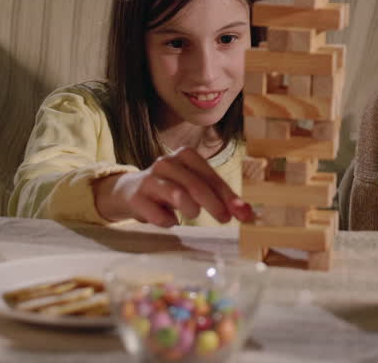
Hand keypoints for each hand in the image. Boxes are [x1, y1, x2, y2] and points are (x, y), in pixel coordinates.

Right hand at [94, 148, 254, 226]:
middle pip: (196, 184)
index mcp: (185, 156)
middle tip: (225, 219)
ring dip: (190, 209)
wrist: (129, 192)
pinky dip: (168, 221)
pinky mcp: (136, 197)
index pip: (211, 176)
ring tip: (192, 214)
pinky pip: (158, 214)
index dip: (228, 195)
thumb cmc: (170, 189)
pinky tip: (169, 220)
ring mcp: (149, 178)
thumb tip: (248, 213)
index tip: (243, 213)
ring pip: (177, 194)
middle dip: (214, 204)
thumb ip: (219, 197)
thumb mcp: (194, 187)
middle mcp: (167, 163)